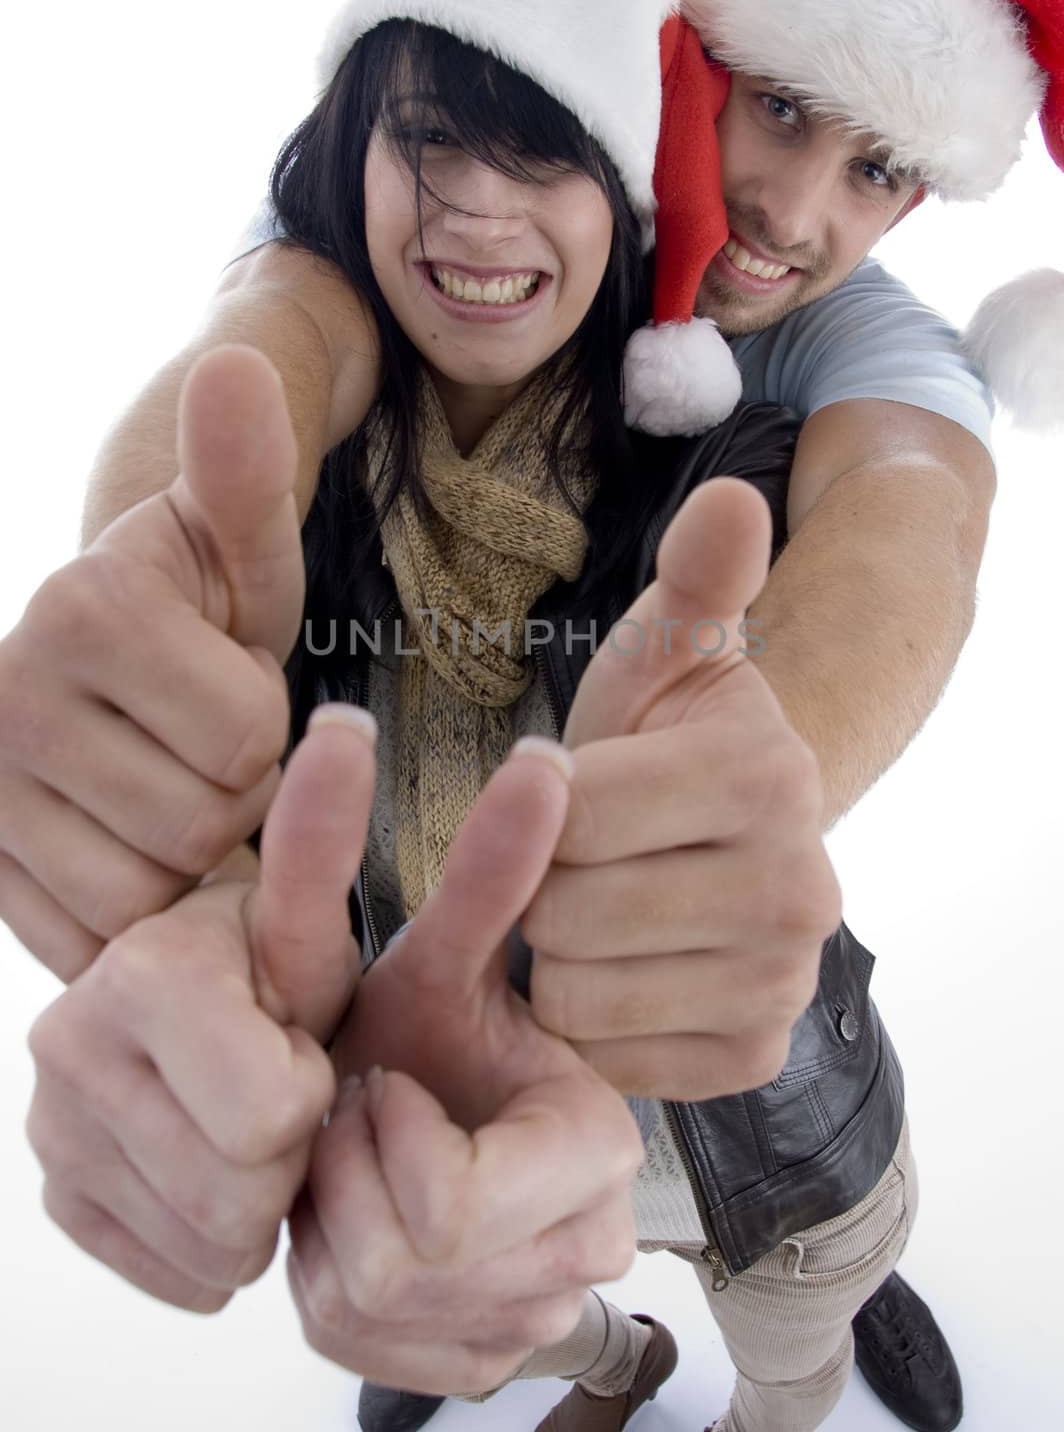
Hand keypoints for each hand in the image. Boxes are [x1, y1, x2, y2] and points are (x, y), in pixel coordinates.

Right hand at [0, 346, 304, 979]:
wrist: (114, 673)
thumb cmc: (202, 610)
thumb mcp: (241, 545)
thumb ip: (245, 469)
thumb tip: (239, 363)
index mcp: (81, 606)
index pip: (248, 738)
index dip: (267, 727)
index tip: (231, 689)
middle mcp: (1, 696)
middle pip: (199, 824)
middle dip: (230, 797)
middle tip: (200, 748)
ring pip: (147, 896)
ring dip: (186, 860)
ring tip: (164, 789)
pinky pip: (93, 939)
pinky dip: (134, 913)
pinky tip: (127, 846)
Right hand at [25, 707, 371, 1310]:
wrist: (208, 1002)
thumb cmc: (275, 959)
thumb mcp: (313, 918)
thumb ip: (328, 841)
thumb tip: (346, 728)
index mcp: (142, 969)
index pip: (272, 1111)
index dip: (313, 1089)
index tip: (302, 1042)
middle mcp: (69, 1042)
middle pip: (240, 1189)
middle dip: (291, 1152)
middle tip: (286, 1090)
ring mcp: (51, 1126)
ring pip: (209, 1241)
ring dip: (259, 1199)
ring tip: (256, 1124)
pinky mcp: (56, 1191)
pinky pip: (172, 1270)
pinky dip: (217, 1239)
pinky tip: (219, 1165)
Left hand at [288, 742, 643, 1394]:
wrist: (429, 1111)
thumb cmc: (429, 1033)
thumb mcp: (442, 958)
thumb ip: (494, 873)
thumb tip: (545, 760)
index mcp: (596, 1150)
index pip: (447, 1205)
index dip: (384, 1137)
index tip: (386, 1080)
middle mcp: (588, 1249)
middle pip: (402, 1264)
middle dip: (348, 1177)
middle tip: (359, 1115)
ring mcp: (537, 1316)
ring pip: (372, 1309)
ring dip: (334, 1221)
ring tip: (358, 1155)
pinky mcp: (483, 1360)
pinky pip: (361, 1350)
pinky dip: (333, 1283)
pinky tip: (362, 1214)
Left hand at [522, 477, 841, 1099]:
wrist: (720, 838)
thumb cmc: (661, 739)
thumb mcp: (663, 654)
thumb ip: (692, 583)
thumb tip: (732, 496)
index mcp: (770, 776)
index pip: (569, 812)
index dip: (542, 801)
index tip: (575, 788)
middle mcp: (802, 890)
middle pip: (567, 913)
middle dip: (546, 884)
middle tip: (583, 860)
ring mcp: (784, 984)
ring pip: (574, 995)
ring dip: (558, 957)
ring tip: (598, 911)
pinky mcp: (756, 1056)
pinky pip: (607, 1058)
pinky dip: (593, 1023)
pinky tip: (623, 971)